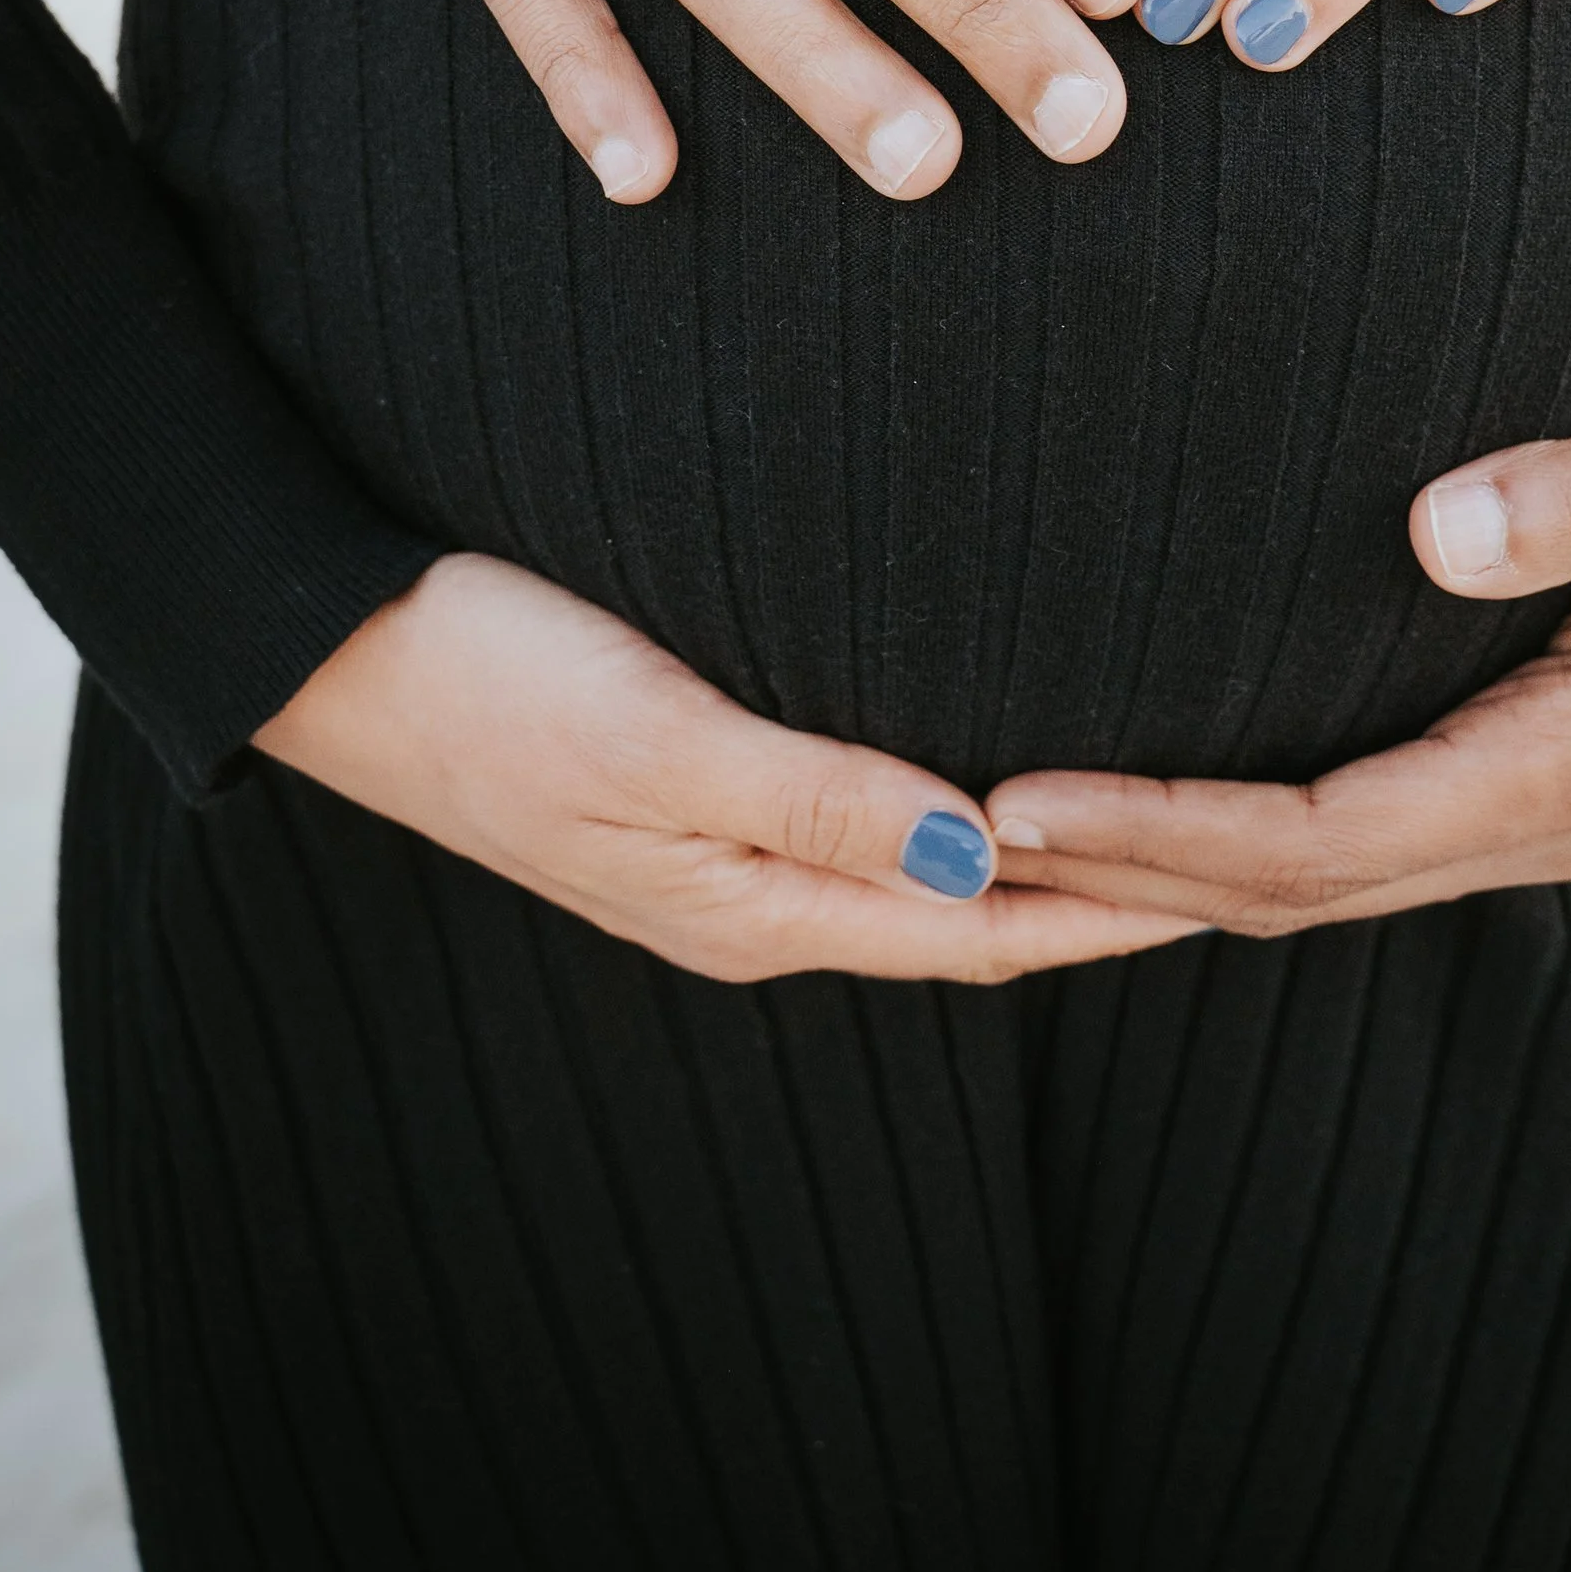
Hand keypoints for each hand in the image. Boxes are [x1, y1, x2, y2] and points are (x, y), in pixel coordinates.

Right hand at [255, 552, 1203, 982]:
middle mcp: (750, 900)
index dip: (1115, 911)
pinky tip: (989, 778)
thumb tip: (983, 852)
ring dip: (1036, 868)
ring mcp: (714, 852)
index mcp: (753, 907)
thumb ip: (816, 797)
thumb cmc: (484, 677)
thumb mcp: (653, 737)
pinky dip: (952, 817)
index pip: (982, 928)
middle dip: (1103, 905)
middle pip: (968, 920)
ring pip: (920, 876)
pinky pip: (863, 824)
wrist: (326, 643)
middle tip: (1241, 867)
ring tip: (1152, 831)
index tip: (1244, 885)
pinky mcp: (687, 789)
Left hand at [985, 322, 1570, 928]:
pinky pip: (1344, 821)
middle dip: (1113, 882)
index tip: (1008, 804)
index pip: (1318, 836)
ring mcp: (1534, 792)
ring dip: (1157, 872)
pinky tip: (1138, 791)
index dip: (1159, 834)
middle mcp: (1542, 809)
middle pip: (1288, 886)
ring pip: (1310, 871)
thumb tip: (1437, 528)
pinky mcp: (1524, 748)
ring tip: (988, 850)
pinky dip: (1226, 829)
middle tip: (933, 855)